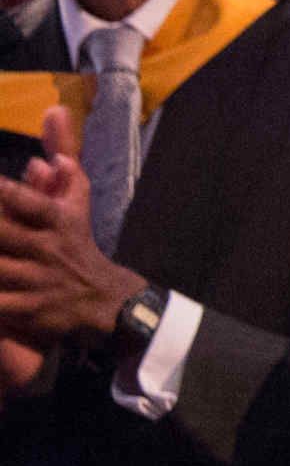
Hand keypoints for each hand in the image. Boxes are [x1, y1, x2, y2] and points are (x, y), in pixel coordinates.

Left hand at [0, 146, 140, 353]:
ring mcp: (38, 279)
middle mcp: (48, 249)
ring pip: (0, 268)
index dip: (11, 194)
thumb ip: (68, 180)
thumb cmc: (78, 246)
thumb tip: (53, 159)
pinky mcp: (30, 307)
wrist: (103, 297)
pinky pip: (1, 303)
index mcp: (59, 222)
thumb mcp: (78, 210)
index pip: (34, 204)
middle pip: (7, 234)